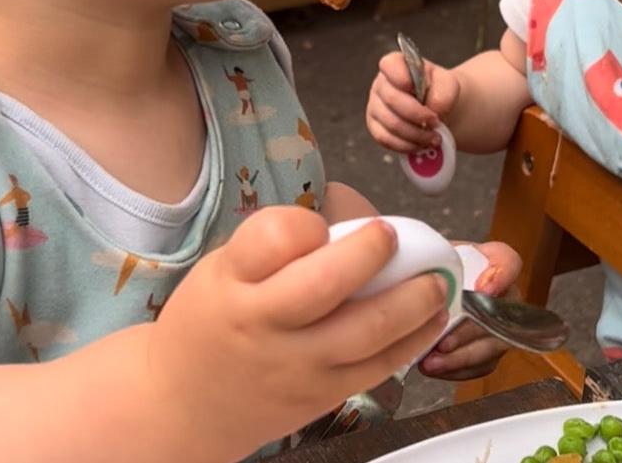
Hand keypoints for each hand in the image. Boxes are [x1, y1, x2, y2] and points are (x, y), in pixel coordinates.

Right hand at [148, 207, 448, 458]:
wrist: (185, 405)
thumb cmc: (212, 319)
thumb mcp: (223, 268)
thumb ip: (273, 244)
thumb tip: (347, 216)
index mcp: (234, 282)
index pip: (273, 239)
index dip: (304, 224)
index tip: (319, 223)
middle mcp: (265, 325)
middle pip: (326, 285)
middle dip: (371, 253)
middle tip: (392, 234)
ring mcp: (299, 366)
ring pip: (366, 332)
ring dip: (413, 301)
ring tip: (436, 279)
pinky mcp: (324, 396)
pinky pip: (378, 367)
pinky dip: (413, 340)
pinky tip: (432, 318)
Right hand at [366, 51, 459, 153]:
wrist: (436, 110)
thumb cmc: (438, 92)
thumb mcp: (448, 84)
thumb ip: (444, 92)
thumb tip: (432, 109)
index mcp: (396, 65)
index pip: (390, 65)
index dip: (400, 77)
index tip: (414, 88)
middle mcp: (381, 84)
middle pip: (392, 99)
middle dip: (417, 115)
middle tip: (435, 122)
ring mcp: (375, 106)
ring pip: (390, 123)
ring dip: (415, 134)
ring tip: (434, 138)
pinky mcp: (375, 128)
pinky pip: (386, 140)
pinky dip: (407, 145)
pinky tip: (421, 145)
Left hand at [419, 241, 522, 381]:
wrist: (421, 288)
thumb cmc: (428, 268)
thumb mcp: (429, 257)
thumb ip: (432, 261)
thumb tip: (422, 276)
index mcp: (489, 261)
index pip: (508, 261)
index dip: (501, 276)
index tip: (482, 289)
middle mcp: (501, 293)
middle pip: (501, 313)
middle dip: (470, 331)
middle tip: (444, 342)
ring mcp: (499, 323)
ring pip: (493, 345)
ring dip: (462, 356)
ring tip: (432, 361)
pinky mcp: (489, 349)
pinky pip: (482, 364)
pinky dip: (457, 369)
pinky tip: (436, 367)